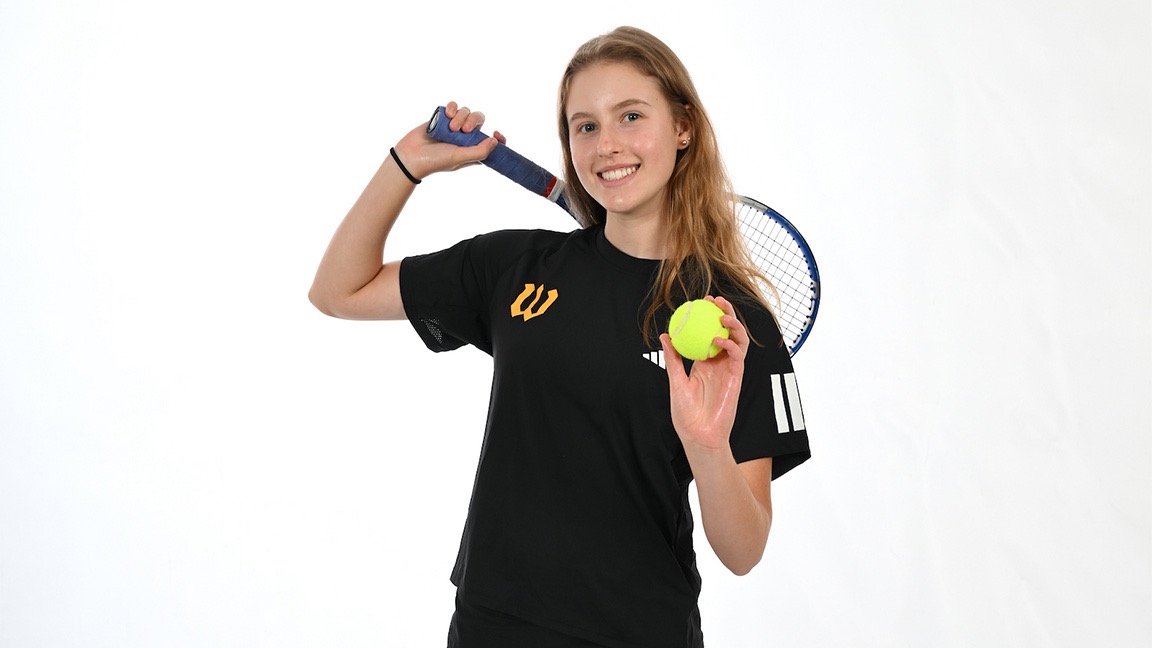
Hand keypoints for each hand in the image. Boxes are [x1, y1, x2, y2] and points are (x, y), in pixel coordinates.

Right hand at [391, 101, 507, 179]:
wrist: (411, 155)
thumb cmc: (435, 161)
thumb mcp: (460, 158)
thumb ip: (479, 151)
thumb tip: (495, 141)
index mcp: (472, 150)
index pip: (492, 143)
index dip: (499, 139)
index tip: (495, 134)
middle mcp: (465, 138)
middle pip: (479, 120)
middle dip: (473, 121)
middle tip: (464, 130)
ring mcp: (454, 127)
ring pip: (466, 111)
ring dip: (461, 116)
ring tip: (450, 127)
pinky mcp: (442, 118)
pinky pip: (454, 106)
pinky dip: (452, 107)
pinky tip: (447, 115)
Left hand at [660, 296, 747, 452]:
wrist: (698, 435)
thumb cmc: (685, 413)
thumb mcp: (675, 381)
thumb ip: (673, 359)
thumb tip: (665, 336)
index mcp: (704, 362)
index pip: (709, 333)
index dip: (708, 316)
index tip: (700, 302)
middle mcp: (719, 363)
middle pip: (727, 332)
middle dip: (726, 312)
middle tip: (716, 299)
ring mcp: (729, 369)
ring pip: (738, 340)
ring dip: (734, 325)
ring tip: (722, 315)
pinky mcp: (736, 378)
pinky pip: (738, 356)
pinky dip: (730, 345)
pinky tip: (719, 339)